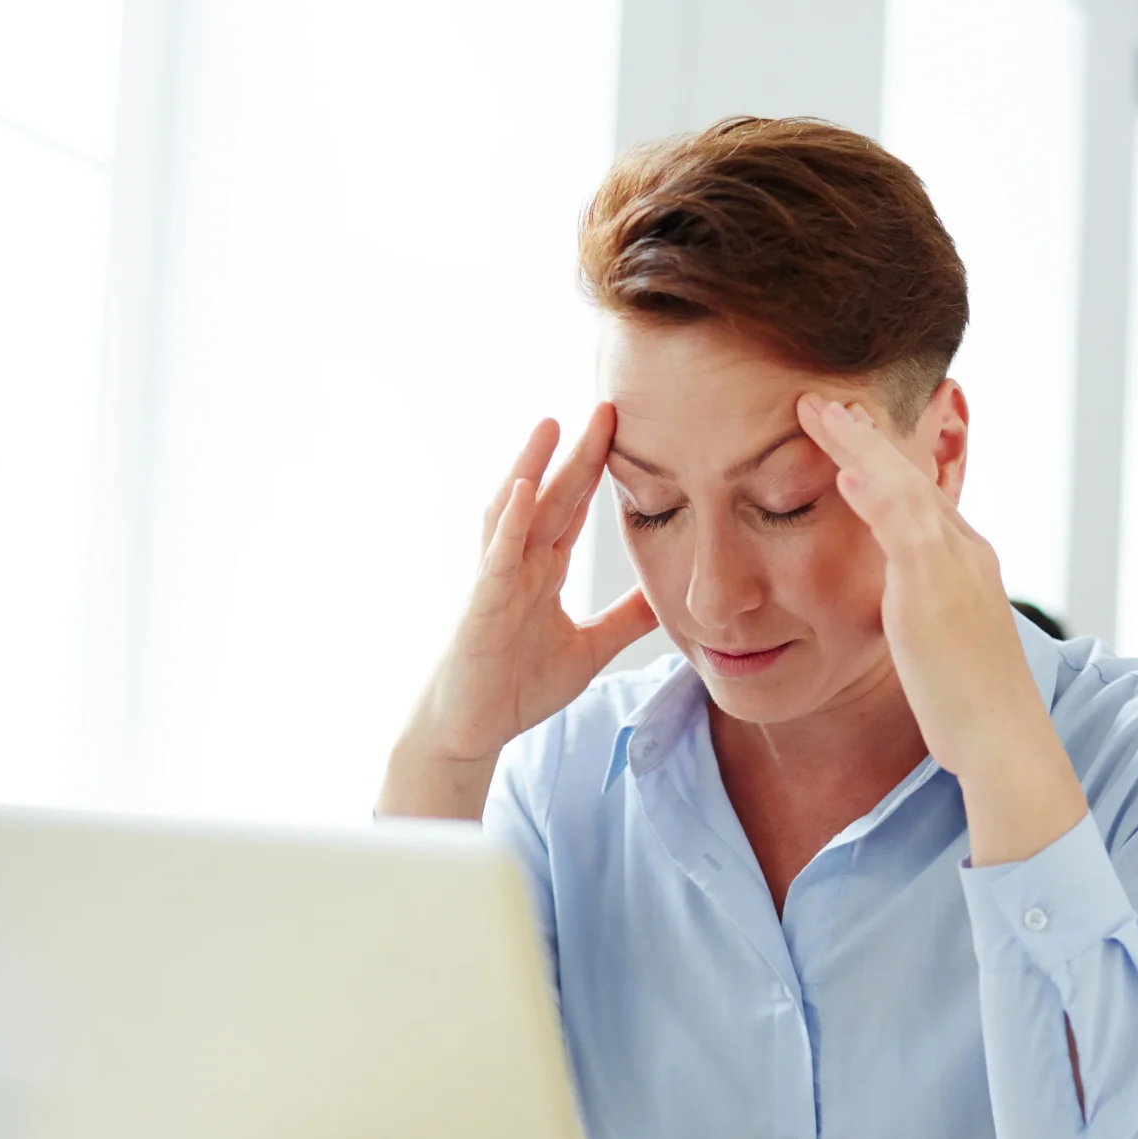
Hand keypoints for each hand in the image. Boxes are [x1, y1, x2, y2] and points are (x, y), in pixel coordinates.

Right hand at [380, 406, 655, 817]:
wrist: (470, 730)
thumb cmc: (516, 686)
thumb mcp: (589, 649)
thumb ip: (624, 620)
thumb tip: (667, 597)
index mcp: (542, 571)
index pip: (574, 510)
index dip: (598, 471)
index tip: (628, 430)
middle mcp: (518, 566)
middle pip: (550, 498)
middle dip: (576, 454)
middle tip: (606, 407)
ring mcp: (496, 583)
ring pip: (513, 514)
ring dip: (530, 469)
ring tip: (551, 426)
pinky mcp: (480, 609)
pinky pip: (495, 560)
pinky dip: (507, 525)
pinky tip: (522, 492)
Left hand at [794, 394, 1084, 864]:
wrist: (1004, 741)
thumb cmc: (971, 709)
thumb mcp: (941, 648)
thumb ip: (922, 616)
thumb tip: (904, 614)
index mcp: (966, 565)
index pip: (920, 498)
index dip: (882, 465)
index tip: (847, 439)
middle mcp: (966, 552)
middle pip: (911, 478)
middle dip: (866, 438)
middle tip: (824, 403)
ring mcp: (954, 565)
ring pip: (903, 486)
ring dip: (859, 445)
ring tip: (819, 412)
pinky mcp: (936, 588)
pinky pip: (902, 525)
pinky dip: (874, 491)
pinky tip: (844, 468)